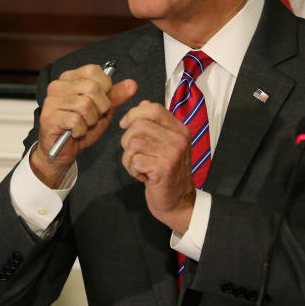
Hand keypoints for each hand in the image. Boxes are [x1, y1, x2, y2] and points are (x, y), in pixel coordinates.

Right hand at [31, 64, 136, 187]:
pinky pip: (75, 120)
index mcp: (69, 78)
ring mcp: (51, 101)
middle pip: (92, 87)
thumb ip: (116, 96)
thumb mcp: (103, 110)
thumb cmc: (81, 127)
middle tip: (92, 118)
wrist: (63, 150)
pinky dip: (81, 130)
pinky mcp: (48, 117)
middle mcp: (57, 86)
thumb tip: (132, 84)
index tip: (100, 102)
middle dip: (100, 107)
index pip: (93, 70)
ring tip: (83, 125)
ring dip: (90, 121)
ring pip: (85, 104)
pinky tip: (75, 132)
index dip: (105, 88)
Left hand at [119, 100, 195, 232]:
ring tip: (140, 166)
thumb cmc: (167, 172)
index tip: (125, 125)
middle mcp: (178, 138)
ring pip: (133, 143)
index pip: (153, 108)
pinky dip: (132, 170)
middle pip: (138, 126)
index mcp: (179, 129)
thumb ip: (155, 123)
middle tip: (136, 155)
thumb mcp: (165, 144)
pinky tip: (143, 176)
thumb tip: (143, 102)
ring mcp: (173, 153)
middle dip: (127, 141)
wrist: (179, 202)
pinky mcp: (163, 168)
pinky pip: (134, 160)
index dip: (134, 114)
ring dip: (129, 158)